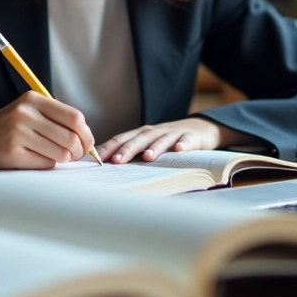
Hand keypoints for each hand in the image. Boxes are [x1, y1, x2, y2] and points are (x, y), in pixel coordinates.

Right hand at [0, 92, 94, 169]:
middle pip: (71, 138)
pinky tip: (37, 159)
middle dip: (78, 151)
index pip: (74, 117)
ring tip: (54, 156)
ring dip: (63, 159)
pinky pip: (45, 164)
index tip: (85, 142)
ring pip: (60, 154)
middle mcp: (25, 113)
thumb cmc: (8, 126)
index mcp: (33, 99)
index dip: (86, 134)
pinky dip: (47, 164)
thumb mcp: (30, 111)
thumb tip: (87, 138)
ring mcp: (18, 133)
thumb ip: (56, 118)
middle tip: (74, 155)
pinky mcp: (12, 153)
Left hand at [97, 118, 240, 163]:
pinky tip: (180, 150)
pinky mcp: (192, 137)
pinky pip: (188, 140)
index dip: (110, 148)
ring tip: (147, 157)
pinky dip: (184, 144)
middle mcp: (155, 132)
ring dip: (154, 147)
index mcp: (141, 135)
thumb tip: (106, 168)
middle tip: (116, 160)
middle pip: (139, 139)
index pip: (122, 139)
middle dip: (127, 149)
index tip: (97, 159)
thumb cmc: (167, 141)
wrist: (199, 128)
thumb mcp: (148, 145)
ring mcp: (173, 134)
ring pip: (162, 140)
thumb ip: (131, 153)